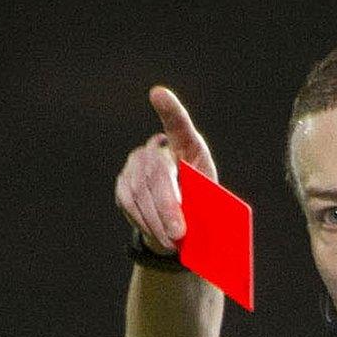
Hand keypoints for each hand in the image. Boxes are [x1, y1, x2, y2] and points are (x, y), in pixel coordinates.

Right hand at [115, 86, 217, 254]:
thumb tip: (201, 218)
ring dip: (158, 221)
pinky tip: (159, 236)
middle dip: (169, 207)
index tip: (158, 94)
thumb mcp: (213, 200)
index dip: (169, 110)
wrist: (181, 219)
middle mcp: (157, 150)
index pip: (178, 126)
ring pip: (141, 192)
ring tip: (174, 243)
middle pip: (158, 173)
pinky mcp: (123, 183)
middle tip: (180, 234)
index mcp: (188, 147)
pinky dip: (146, 222)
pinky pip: (130, 203)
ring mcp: (136, 164)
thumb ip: (208, 201)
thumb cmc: (204, 205)